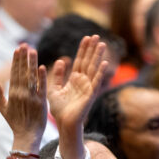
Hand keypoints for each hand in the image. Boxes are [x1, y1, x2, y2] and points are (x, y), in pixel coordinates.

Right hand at [0, 44, 46, 154]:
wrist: (26, 136)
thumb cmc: (15, 123)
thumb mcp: (3, 110)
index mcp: (12, 94)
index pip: (14, 74)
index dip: (16, 61)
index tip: (17, 49)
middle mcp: (21, 94)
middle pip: (22, 72)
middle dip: (23, 58)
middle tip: (24, 44)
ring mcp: (31, 97)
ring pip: (31, 77)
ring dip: (31, 63)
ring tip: (33, 50)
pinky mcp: (41, 102)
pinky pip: (42, 87)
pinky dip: (42, 78)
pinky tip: (42, 67)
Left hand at [47, 35, 107, 154]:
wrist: (63, 124)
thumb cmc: (59, 109)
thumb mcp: (54, 89)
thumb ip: (57, 75)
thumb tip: (61, 60)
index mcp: (74, 79)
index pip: (79, 61)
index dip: (83, 50)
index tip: (86, 37)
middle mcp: (82, 82)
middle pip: (88, 62)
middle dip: (92, 49)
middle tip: (96, 35)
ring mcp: (88, 87)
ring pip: (93, 69)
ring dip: (98, 56)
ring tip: (101, 44)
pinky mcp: (90, 95)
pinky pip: (96, 82)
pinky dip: (100, 73)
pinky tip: (104, 63)